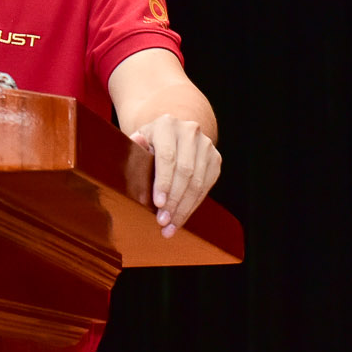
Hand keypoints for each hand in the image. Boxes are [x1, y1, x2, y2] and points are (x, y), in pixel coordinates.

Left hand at [128, 113, 220, 237]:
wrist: (170, 134)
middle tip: (163, 221)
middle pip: (185, 172)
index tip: (158, 204)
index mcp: (166, 125)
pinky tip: (181, 218)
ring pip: (197, 182)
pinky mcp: (215, 158)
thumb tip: (137, 141)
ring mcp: (205, 145)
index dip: (163, 182)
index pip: (167, 157)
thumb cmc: (148, 143)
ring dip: (184, 208)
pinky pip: (206, 187)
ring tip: (170, 226)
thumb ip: (135, 146)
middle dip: (174, 201)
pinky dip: (193, 205)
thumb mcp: (138, 142)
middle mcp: (189, 132)